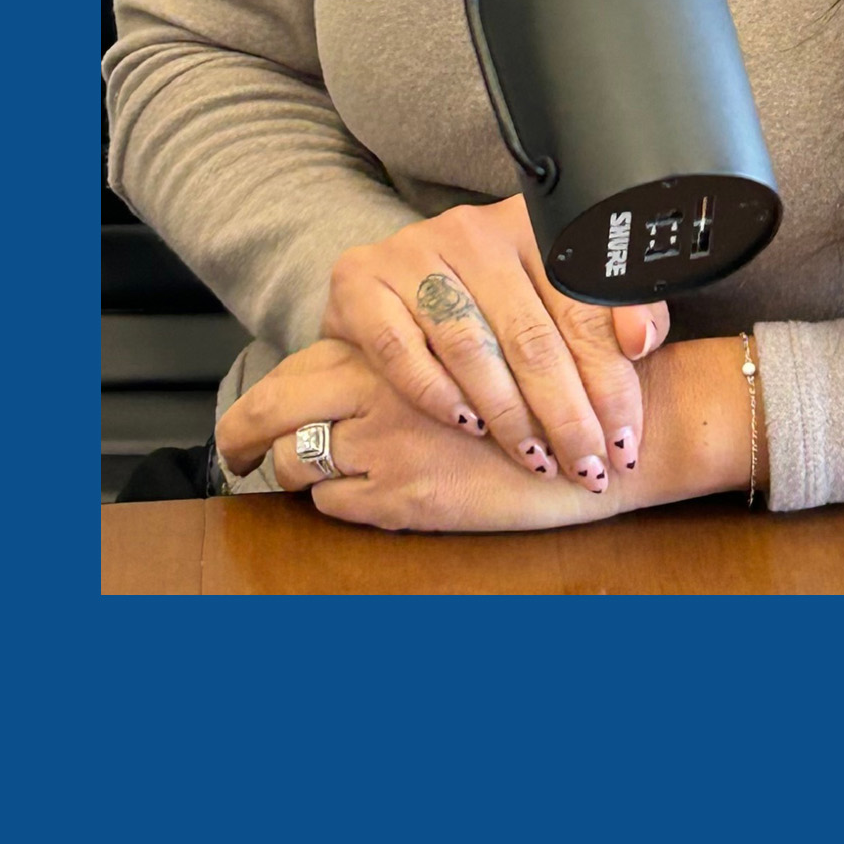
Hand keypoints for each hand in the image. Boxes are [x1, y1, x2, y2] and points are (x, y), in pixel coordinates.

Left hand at [217, 334, 753, 531]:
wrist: (610, 429)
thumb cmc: (555, 383)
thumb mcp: (484, 342)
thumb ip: (418, 349)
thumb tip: (350, 377)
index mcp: (393, 339)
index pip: (299, 368)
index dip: (260, 403)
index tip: (242, 430)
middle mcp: (378, 384)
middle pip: (276, 406)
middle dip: (243, 435)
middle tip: (234, 453)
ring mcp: (387, 441)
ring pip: (300, 459)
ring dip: (290, 470)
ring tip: (292, 477)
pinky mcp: (409, 496)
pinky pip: (339, 503)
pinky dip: (339, 504)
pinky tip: (365, 501)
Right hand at [322, 195, 668, 492]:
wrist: (389, 288)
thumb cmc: (490, 303)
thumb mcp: (559, 296)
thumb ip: (616, 311)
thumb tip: (641, 340)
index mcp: (532, 226)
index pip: (583, 308)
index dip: (610, 381)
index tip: (626, 440)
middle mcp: (471, 231)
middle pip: (532, 335)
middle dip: (568, 414)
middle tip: (589, 468)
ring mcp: (411, 253)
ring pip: (471, 347)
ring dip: (510, 416)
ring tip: (539, 460)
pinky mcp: (359, 282)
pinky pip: (401, 351)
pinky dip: (437, 396)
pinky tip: (468, 427)